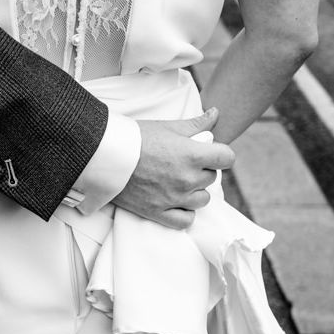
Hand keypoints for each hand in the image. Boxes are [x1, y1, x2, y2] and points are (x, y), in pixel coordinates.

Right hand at [113, 108, 234, 228]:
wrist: (106, 155)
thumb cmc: (136, 138)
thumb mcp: (168, 126)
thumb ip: (196, 124)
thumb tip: (216, 114)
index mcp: (192, 155)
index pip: (227, 158)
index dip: (221, 154)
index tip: (211, 153)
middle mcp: (187, 179)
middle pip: (211, 178)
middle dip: (202, 170)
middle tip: (184, 163)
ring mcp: (174, 198)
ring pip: (202, 200)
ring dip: (195, 191)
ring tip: (179, 182)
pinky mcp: (158, 212)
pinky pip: (186, 220)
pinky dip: (185, 212)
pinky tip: (176, 201)